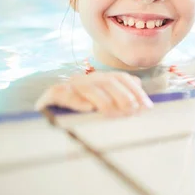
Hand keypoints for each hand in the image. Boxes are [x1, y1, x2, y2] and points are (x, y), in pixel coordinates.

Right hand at [35, 71, 152, 115]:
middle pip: (108, 82)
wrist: (46, 115)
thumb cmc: (79, 115)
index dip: (135, 91)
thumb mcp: (103, 106)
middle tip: (132, 111)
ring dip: (104, 101)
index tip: (147, 107)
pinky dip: (76, 100)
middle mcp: (85, 79)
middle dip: (123, 96)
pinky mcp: (51, 95)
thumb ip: (120, 97)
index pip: (121, 79)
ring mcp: (68, 86)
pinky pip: (63, 94)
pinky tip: (87, 109)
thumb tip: (141, 93)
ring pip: (89, 88)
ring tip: (114, 114)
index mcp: (99, 79)